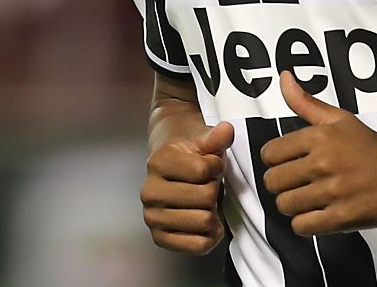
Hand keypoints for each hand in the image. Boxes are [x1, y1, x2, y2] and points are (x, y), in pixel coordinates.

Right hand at [141, 121, 234, 254]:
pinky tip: (207, 218)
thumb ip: (216, 137)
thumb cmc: (190, 152)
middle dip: (214, 188)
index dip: (216, 165)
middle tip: (207, 183)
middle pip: (206, 197)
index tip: (211, 163)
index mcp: (159, 162)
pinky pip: (199, 245)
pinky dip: (210, 233)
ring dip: (213, 210)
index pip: (203, 170)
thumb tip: (225, 131)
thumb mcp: (203, 138)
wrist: (170, 163)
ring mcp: (152, 217)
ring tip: (204, 200)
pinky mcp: (160, 237)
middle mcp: (150, 191)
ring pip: (204, 220)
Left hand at [261, 71, 376, 235]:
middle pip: (272, 182)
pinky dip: (306, 223)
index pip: (269, 154)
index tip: (289, 162)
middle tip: (299, 181)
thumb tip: (283, 78)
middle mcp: (323, 162)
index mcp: (320, 136)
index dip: (275, 160)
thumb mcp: (340, 118)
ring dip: (294, 204)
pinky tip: (318, 212)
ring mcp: (332, 191)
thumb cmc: (372, 147)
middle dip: (282, 183)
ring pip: (284, 205)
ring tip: (310, 197)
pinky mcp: (340, 217)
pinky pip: (301, 226)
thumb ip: (306, 102)